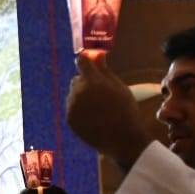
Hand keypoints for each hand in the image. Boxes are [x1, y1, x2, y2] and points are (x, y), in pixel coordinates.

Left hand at [67, 52, 153, 168]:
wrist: (121, 139)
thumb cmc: (125, 110)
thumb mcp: (119, 87)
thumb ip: (105, 70)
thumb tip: (97, 54)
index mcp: (92, 81)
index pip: (81, 61)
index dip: (86, 60)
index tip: (89, 61)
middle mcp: (78, 92)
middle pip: (77, 79)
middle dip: (86, 82)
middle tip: (101, 93)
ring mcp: (72, 106)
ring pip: (73, 94)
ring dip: (82, 96)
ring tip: (99, 107)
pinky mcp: (69, 118)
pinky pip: (72, 107)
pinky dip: (79, 109)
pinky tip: (94, 116)